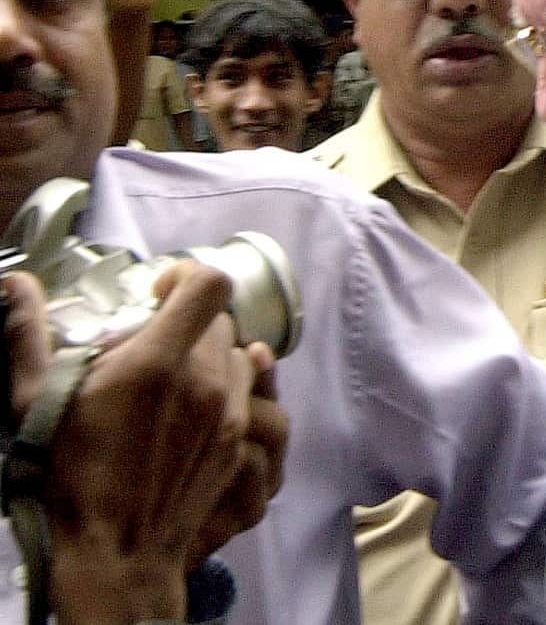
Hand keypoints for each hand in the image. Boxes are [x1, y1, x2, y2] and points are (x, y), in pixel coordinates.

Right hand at [4, 261, 283, 622]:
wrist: (118, 548)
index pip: (210, 285)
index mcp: (156, 362)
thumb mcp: (33, 401)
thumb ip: (27, 334)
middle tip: (152, 344)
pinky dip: (223, 387)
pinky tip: (189, 408)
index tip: (160, 292)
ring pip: (237, 352)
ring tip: (172, 378)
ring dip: (210, 355)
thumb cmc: (70, 476)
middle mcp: (203, 380)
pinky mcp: (236, 437)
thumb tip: (17, 282)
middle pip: (218, 319)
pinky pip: (244, 390)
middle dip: (187, 322)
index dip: (188, 275)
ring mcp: (226, 410)